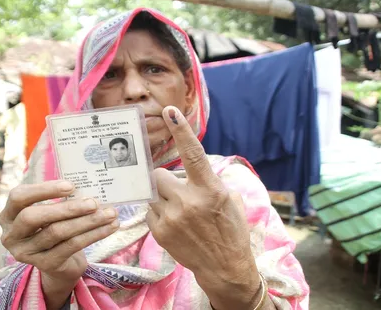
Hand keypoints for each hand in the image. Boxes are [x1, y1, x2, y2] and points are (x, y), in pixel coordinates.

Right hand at [0, 182, 119, 308]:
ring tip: (109, 213)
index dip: (43, 189)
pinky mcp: (44, 265)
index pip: (18, 197)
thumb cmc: (53, 228)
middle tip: (93, 202)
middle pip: (34, 217)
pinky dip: (93, 234)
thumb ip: (59, 199)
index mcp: (8, 215)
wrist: (59, 265)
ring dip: (87, 221)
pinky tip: (109, 227)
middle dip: (67, 208)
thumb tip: (88, 186)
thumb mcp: (50, 213)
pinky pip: (71, 246)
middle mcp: (11, 235)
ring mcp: (25, 253)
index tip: (71, 185)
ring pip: (57, 232)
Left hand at [146, 106, 261, 308]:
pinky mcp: (159, 232)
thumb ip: (207, 180)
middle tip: (178, 191)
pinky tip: (175, 224)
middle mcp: (188, 201)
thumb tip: (186, 168)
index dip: (182, 131)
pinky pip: (150, 211)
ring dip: (162, 197)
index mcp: (210, 189)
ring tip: (179, 212)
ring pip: (153, 193)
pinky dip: (159, 213)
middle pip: (159, 175)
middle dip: (165, 180)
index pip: (194, 154)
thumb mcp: (229, 199)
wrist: (224, 267)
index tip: (170, 112)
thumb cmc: (230, 229)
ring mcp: (171, 218)